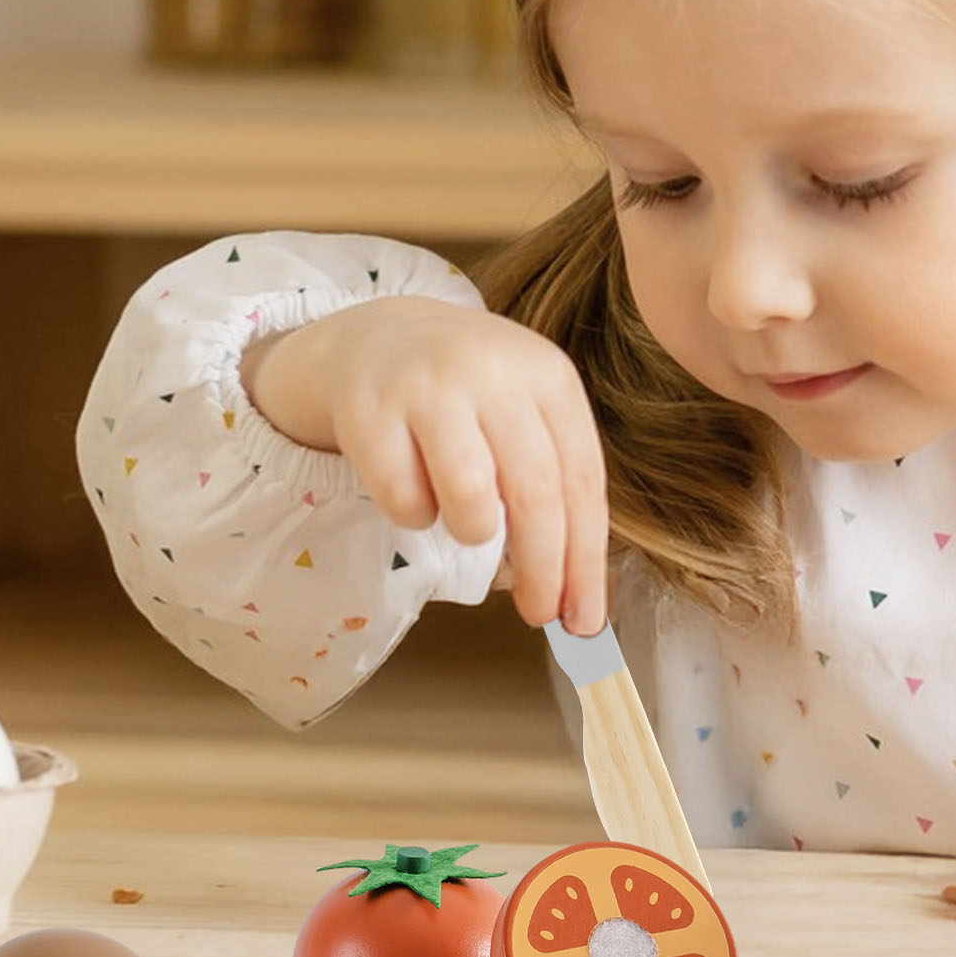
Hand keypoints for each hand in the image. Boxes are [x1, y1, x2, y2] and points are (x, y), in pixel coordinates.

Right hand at [239, 295, 608, 635]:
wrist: (379, 340)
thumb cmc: (470, 397)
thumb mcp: (525, 415)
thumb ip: (554, 484)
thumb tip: (576, 594)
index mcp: (548, 376)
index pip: (581, 480)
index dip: (586, 557)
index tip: (585, 616)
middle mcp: (494, 372)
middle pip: (536, 491)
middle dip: (543, 568)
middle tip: (538, 613)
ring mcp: (429, 386)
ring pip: (470, 495)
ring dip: (474, 532)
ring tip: (468, 526)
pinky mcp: (369, 408)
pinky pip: (403, 497)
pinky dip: (414, 515)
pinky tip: (416, 493)